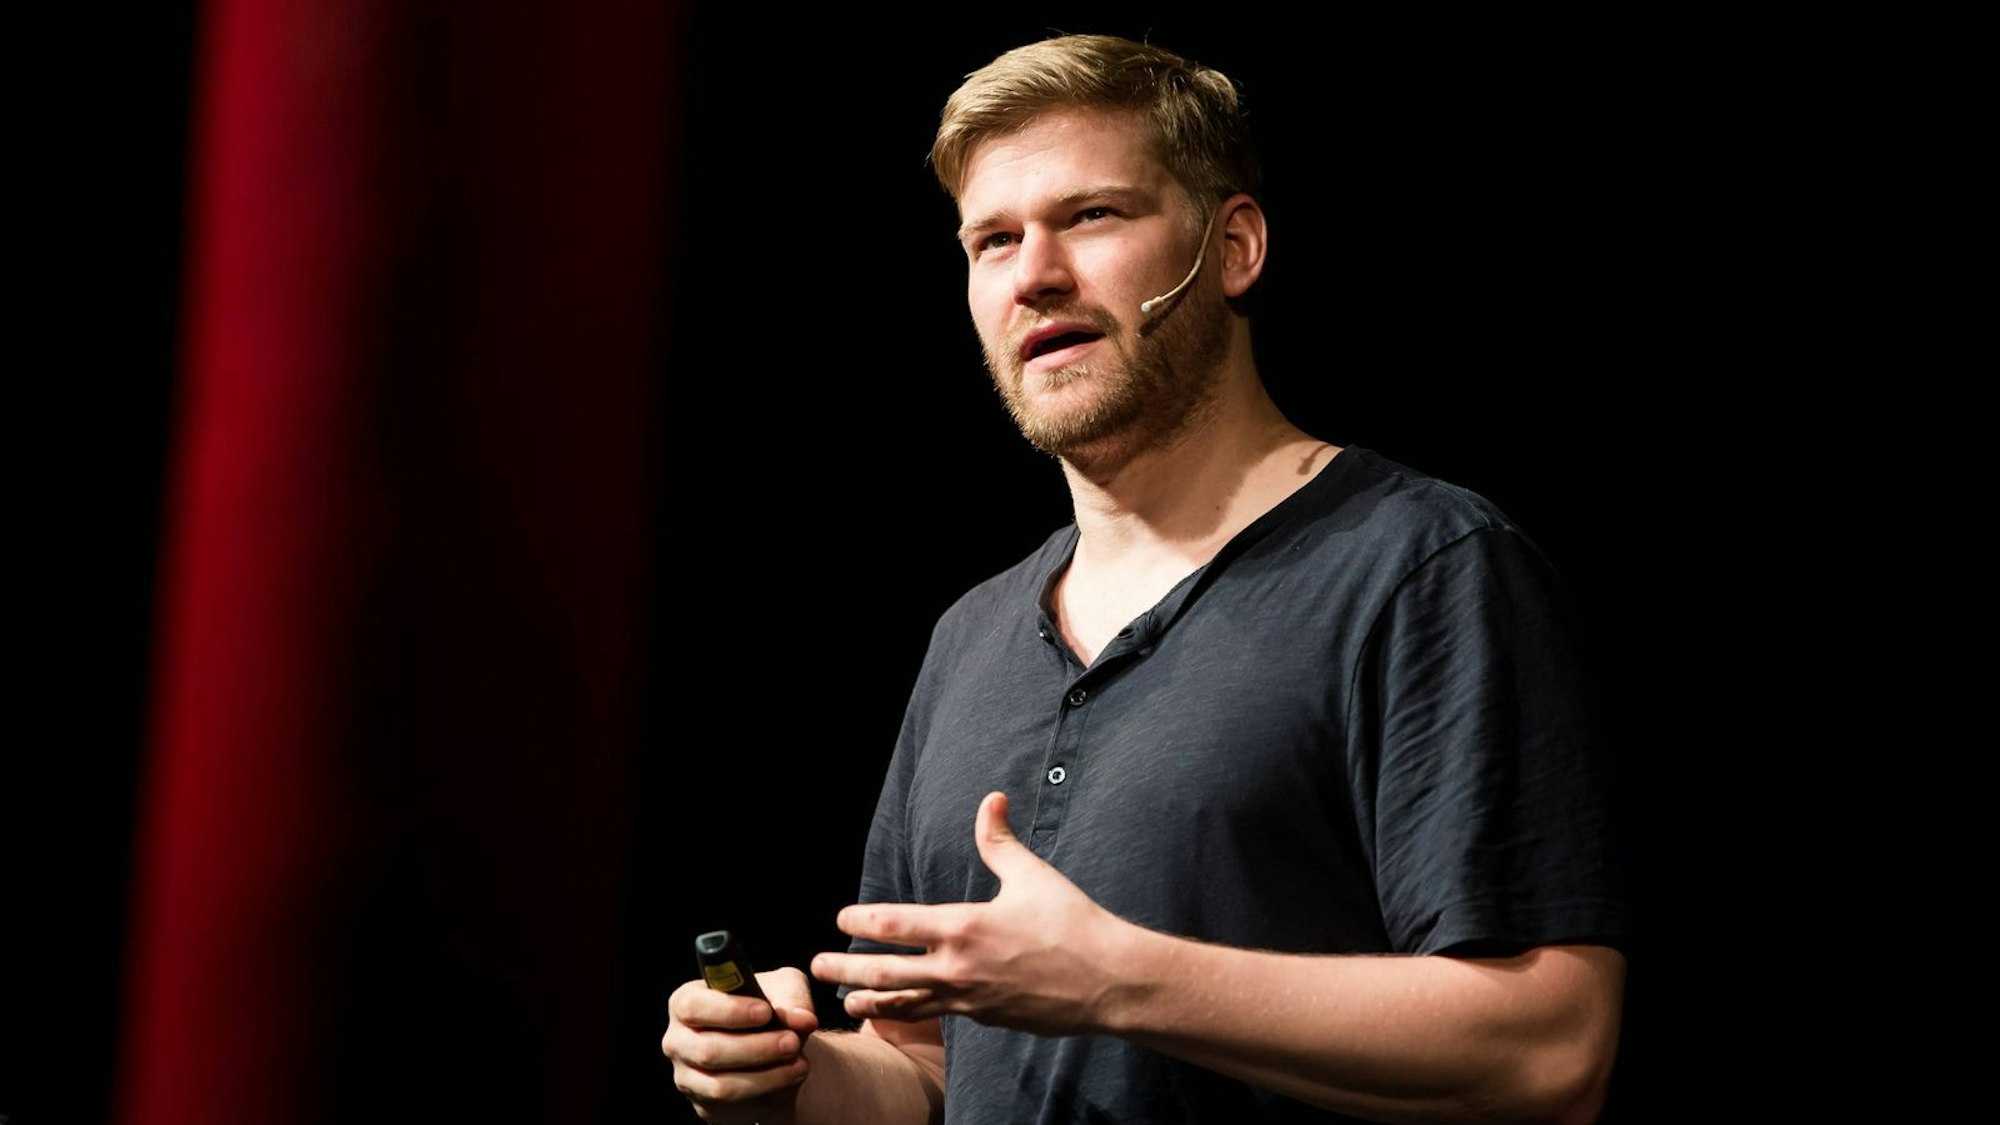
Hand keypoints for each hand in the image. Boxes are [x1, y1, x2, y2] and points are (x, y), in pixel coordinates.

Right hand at [661, 966, 817, 1123]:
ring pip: (720, 1085)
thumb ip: (792, 998)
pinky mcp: (704, 1106)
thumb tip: (802, 1019)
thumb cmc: (768, 1011)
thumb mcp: (783, 989)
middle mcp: (678, 1041)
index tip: (765, 1011)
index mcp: (686, 1003)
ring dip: (766, 1076)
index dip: (729, 1010)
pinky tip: (789, 1078)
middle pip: (709, 1050)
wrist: (773, 1051)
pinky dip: (766, 1093)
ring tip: (799, 1063)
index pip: (693, 1006)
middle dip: (756, 1048)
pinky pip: (733, 1107)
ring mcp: (687, 1077)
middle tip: (792, 1041)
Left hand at [810, 791, 1131, 1035]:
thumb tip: (991, 799)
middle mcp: (959, 968)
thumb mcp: (1033, 876)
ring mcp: (971, 999)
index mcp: (965, 927)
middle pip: (887, 972)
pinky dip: (914, 1014)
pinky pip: (940, 1015)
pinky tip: (904, 1013)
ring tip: (847, 1003)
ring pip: (908, 1002)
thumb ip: (1000, 841)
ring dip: (873, 1001)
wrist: (1108, 982)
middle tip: (817, 965)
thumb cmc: (1074, 925)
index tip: (842, 919)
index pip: (896, 925)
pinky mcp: (987, 1018)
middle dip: (847, 969)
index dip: (862, 922)